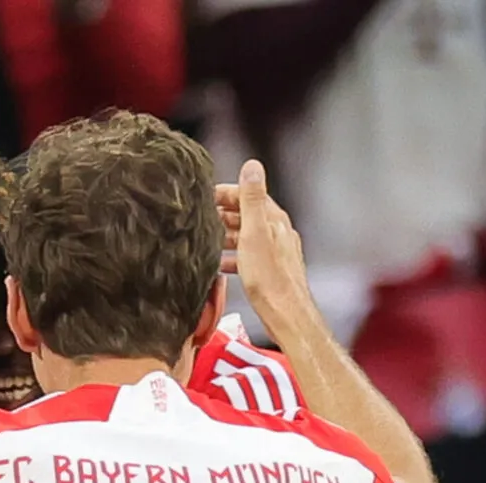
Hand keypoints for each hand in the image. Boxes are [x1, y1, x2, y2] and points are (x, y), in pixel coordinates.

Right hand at [216, 160, 321, 344]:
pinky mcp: (271, 269)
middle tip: (200, 217)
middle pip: (247, 214)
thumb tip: (252, 166)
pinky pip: (248, 255)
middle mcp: (277, 232)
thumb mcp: (255, 233)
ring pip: (247, 236)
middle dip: (223, 213)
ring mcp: (276, 251)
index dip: (226, 192)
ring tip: (207, 239)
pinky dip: (233, 255)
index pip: (249, 194)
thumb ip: (251, 199)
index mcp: (274, 220)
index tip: (205, 195)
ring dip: (226, 234)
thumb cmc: (270, 278)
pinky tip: (222, 264)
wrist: (285, 313)